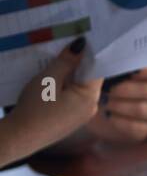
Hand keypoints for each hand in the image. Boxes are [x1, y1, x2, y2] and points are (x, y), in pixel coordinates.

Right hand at [4, 40, 100, 157]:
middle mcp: (91, 107)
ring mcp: (81, 114)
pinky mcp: (70, 119)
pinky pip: (71, 97)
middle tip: (68, 44)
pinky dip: (64, 86)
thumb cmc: (34, 108)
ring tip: (57, 58)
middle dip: (78, 62)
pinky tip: (52, 79)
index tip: (85, 37)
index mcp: (90, 97)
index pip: (98, 69)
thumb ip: (66, 61)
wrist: (20, 137)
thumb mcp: (49, 79)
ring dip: (69, 74)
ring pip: (78, 87)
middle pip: (88, 78)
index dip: (91, 53)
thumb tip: (81, 44)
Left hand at [86, 63, 146, 142]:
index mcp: (146, 70)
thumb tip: (87, 45)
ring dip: (123, 106)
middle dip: (128, 89)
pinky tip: (108, 116)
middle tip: (107, 88)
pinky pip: (139, 128)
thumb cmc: (84, 81)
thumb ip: (92, 58)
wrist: (79, 110)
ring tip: (104, 102)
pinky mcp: (142, 128)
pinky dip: (121, 122)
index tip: (131, 71)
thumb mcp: (85, 67)